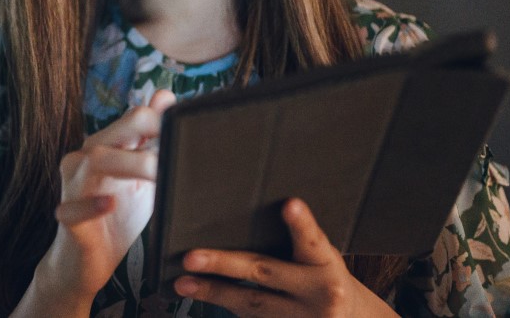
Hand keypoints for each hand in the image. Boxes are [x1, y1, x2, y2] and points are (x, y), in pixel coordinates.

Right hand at [34, 90, 176, 307]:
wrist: (85, 266)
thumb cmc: (115, 219)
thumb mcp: (141, 180)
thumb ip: (152, 143)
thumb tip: (166, 95)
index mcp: (104, 147)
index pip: (133, 119)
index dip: (160, 120)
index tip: (187, 130)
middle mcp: (84, 159)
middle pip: (113, 132)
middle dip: (145, 130)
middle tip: (177, 143)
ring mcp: (72, 187)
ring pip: (94, 161)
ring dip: (128, 164)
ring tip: (157, 171)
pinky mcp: (66, 218)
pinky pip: (73, 207)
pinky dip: (91, 204)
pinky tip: (110, 203)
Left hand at [172, 199, 397, 316]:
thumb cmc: (325, 276)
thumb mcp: (322, 257)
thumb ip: (299, 242)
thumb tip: (250, 215)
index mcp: (327, 264)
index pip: (313, 240)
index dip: (301, 224)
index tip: (290, 205)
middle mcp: (319, 293)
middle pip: (266, 273)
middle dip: (225, 265)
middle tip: (190, 257)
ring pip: (252, 303)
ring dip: (213, 292)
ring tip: (182, 282)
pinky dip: (226, 305)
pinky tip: (201, 295)